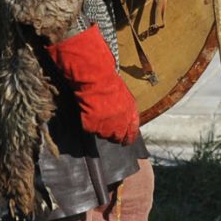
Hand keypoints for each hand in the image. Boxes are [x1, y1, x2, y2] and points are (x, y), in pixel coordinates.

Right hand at [43, 25, 139, 143]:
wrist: (95, 79)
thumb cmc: (109, 81)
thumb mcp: (125, 95)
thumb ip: (127, 110)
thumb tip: (126, 119)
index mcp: (130, 115)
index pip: (132, 133)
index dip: (129, 137)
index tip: (126, 140)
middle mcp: (120, 124)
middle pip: (117, 137)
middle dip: (113, 134)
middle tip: (107, 129)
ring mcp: (105, 127)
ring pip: (103, 134)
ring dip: (100, 128)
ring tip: (97, 114)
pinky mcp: (91, 126)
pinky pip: (90, 129)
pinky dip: (88, 122)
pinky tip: (88, 111)